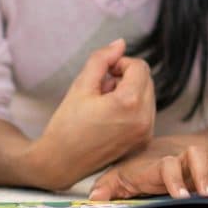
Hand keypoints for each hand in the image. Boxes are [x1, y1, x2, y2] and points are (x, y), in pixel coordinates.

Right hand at [30, 39, 155, 188]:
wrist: (59, 163)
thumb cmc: (66, 124)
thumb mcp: (80, 85)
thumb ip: (101, 60)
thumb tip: (120, 43)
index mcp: (129, 103)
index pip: (139, 67)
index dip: (120, 64)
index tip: (102, 74)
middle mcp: (144, 119)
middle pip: (146, 80)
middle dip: (125, 78)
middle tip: (100, 89)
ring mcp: (145, 132)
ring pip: (147, 95)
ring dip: (129, 92)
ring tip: (103, 104)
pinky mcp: (143, 141)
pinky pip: (146, 112)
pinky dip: (132, 108)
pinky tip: (110, 117)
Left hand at [90, 144, 207, 200]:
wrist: (154, 153)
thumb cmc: (135, 169)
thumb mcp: (117, 177)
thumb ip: (106, 187)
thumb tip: (93, 198)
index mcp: (159, 162)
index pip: (168, 165)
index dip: (175, 179)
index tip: (182, 197)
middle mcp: (181, 159)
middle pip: (197, 156)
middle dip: (204, 175)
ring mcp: (197, 165)